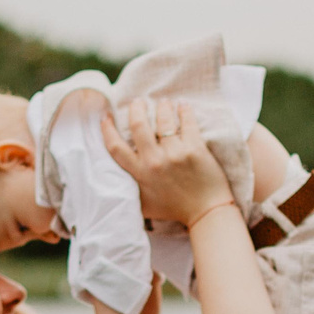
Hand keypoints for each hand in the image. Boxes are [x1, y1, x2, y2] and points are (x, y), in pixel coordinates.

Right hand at [100, 100, 232, 226]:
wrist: (206, 212)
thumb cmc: (175, 209)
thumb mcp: (144, 204)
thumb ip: (130, 190)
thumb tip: (113, 180)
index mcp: (140, 174)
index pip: (116, 147)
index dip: (107, 130)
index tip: (106, 117)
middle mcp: (155, 162)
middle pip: (138, 125)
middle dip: (136, 108)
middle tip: (139, 101)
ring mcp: (175, 154)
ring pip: (163, 119)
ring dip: (162, 107)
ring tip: (163, 103)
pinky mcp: (195, 149)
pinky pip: (187, 122)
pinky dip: (184, 110)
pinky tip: (183, 105)